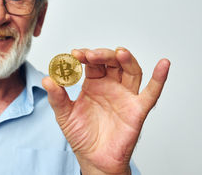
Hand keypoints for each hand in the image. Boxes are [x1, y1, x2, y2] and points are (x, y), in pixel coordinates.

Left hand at [42, 48, 169, 174]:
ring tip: (119, 52)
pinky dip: (159, 79)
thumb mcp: (64, 114)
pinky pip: (151, 93)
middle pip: (112, 62)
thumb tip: (47, 79)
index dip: (85, 56)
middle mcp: (111, 86)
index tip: (74, 54)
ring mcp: (125, 96)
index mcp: (93, 83)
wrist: (94, 158)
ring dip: (126, 60)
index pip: (92, 63)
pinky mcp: (137, 110)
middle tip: (89, 55)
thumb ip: (57, 97)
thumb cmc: (81, 135)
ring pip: (131, 71)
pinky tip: (163, 65)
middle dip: (102, 55)